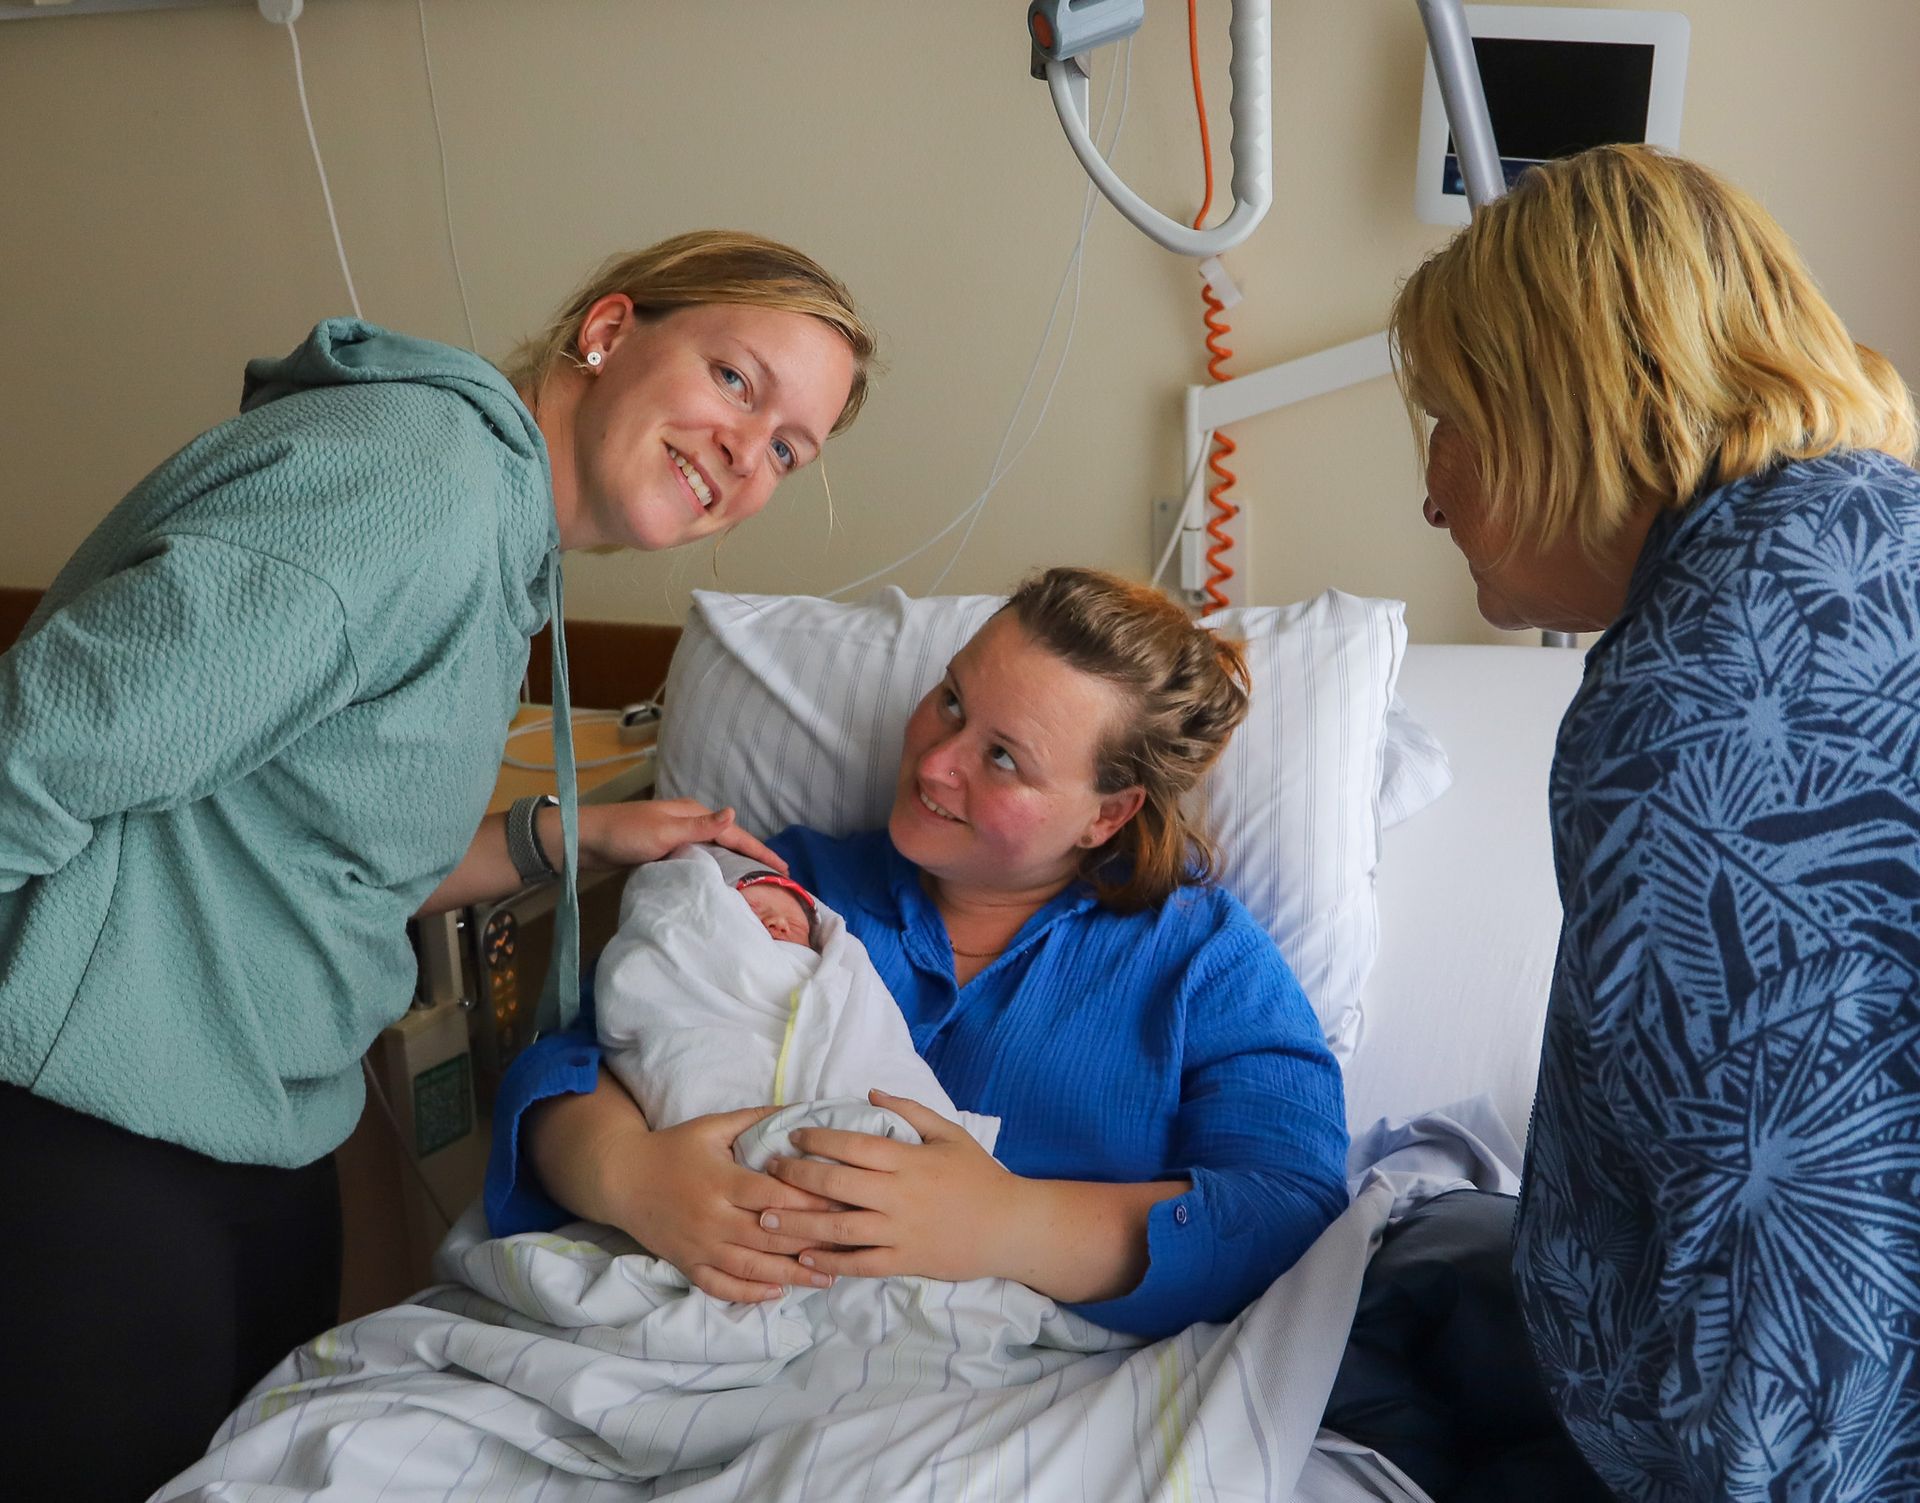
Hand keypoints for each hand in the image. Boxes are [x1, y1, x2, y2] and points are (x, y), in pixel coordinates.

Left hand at [574, 799, 786, 874]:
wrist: (586, 841)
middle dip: (753, 856)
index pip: (735, 833)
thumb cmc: (624, 834)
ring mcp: (677, 835)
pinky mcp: (665, 849)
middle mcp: (688, 821)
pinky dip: (714, 868)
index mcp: (692, 813)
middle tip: (776, 878)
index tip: (784, 868)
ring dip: (735, 863)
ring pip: (715, 850)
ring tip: (755, 882)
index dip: (761, 850)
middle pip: (729, 840)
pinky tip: (718, 881)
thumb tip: (734, 814)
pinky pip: (700, 858)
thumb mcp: (664, 832)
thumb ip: (700, 827)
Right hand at [597, 1104, 837, 1301]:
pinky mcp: (688, 1265)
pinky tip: (779, 1293)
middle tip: (850, 1243)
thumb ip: (756, 1118)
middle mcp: (712, 1219)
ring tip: (828, 1277)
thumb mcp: (712, 1126)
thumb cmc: (672, 1148)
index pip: (775, 1196)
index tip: (845, 1203)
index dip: (811, 1201)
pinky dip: (751, 1294)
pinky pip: (722, 1287)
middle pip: (769, 1236)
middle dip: (812, 1241)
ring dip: (792, 1275)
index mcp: (722, 1182)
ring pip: (752, 1268)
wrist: (622, 1179)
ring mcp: (700, 1247)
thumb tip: (800, 1110)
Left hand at [756, 1091, 1026, 1283]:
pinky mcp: (904, 1261)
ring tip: (767, 1219)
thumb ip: (910, 1111)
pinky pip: (859, 1265)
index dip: (817, 1140)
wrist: (1009, 1226)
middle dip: (796, 1178)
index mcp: (908, 1161)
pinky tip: (803, 1259)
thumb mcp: (949, 1133)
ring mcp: (900, 1232)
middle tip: (768, 1172)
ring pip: (839, 1229)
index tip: (792, 1136)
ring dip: (799, 1225)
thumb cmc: (978, 1175)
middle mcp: (899, 1196)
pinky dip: (829, 1263)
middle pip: (836, 1186)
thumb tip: (871, 1093)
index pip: (852, 1146)